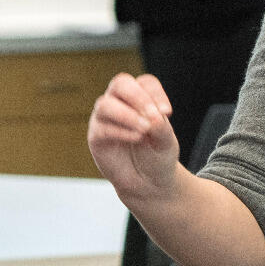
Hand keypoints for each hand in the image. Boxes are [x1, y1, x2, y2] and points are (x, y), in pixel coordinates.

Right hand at [87, 72, 182, 204]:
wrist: (148, 183)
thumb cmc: (157, 155)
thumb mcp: (166, 140)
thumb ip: (160, 126)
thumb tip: (150, 118)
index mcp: (140, 97)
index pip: (145, 83)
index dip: (156, 94)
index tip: (168, 112)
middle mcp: (119, 103)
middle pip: (121, 83)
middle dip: (138, 98)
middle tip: (153, 116)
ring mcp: (105, 119)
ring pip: (105, 104)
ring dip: (127, 115)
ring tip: (145, 129)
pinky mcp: (96, 137)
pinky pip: (102, 128)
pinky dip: (121, 131)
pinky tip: (137, 138)